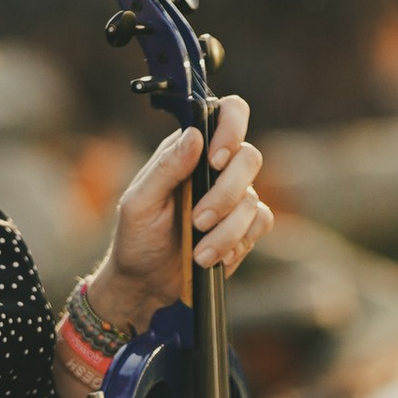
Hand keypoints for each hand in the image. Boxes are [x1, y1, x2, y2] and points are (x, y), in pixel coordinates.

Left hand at [84, 92, 269, 328]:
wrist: (146, 283)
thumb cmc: (137, 238)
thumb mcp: (139, 202)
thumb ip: (166, 167)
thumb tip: (194, 134)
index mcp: (189, 151)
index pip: (227, 114)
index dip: (232, 128)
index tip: (216, 159)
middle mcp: (216, 169)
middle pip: (249, 158)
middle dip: (226, 194)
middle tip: (198, 221)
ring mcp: (234, 198)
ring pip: (254, 200)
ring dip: (226, 231)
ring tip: (198, 252)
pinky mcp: (244, 227)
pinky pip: (261, 224)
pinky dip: (237, 243)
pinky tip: (213, 256)